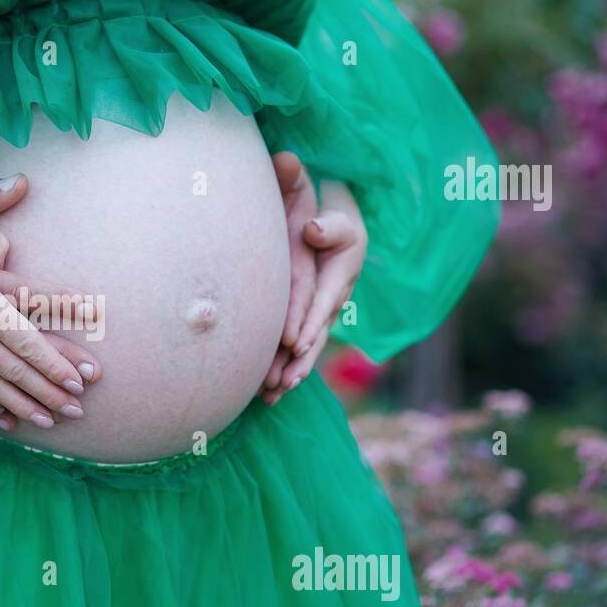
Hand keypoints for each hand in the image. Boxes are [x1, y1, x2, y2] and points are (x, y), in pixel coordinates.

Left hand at [260, 152, 367, 405]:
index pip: (322, 300)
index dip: (308, 321)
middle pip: (315, 332)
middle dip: (301, 359)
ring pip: (307, 346)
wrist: (333, 222)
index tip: (296, 340)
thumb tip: (311, 229)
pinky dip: (284, 369)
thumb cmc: (330, 214)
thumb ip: (324, 217)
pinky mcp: (307, 319)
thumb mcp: (332, 210)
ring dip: (291, 372)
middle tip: (285, 382)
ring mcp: (320, 311)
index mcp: (340, 272)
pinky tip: (266, 395)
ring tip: (273, 396)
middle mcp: (332, 297)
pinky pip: (297, 348)